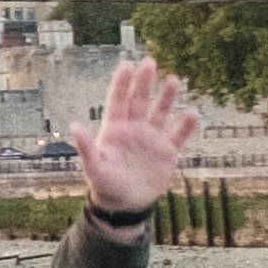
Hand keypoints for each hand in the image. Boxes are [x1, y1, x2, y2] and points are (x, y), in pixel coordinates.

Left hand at [81, 50, 201, 217]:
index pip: (118, 101)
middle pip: (140, 101)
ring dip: (167, 98)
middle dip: (144, 82)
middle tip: (150, 62)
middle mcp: (134, 129)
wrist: (125, 205)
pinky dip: (186, 126)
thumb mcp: (94, 167)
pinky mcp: (167, 152)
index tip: (128, 65)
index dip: (122, 83)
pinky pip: (178, 136)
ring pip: (161, 113)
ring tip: (174, 80)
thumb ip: (86, 147)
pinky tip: (192, 112)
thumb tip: (74, 126)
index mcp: (114, 130)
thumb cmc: (105, 185)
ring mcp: (151, 139)